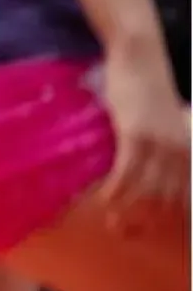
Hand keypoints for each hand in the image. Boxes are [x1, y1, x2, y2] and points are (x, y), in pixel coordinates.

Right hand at [95, 41, 190, 216]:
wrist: (140, 58)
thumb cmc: (147, 87)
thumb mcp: (163, 122)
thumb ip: (161, 145)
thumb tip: (145, 169)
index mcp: (188, 149)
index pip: (182, 194)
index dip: (166, 217)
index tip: (146, 231)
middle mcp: (179, 150)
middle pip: (165, 197)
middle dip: (145, 220)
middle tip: (123, 232)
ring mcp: (158, 143)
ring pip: (146, 189)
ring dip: (128, 210)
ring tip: (111, 222)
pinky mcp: (136, 135)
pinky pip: (126, 172)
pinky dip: (116, 190)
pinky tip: (104, 200)